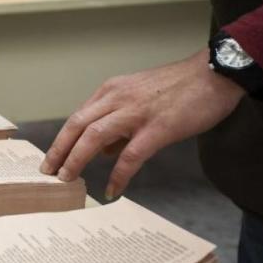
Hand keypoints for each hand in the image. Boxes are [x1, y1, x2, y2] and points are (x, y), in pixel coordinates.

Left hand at [40, 49, 244, 199]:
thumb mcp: (138, 97)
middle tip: (47, 172)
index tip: (50, 158)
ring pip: (94, 137)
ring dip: (76, 160)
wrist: (215, 73)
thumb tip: (102, 151)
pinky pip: (131, 156)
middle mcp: (117, 99)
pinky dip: (118, 174)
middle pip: (77, 126)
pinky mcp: (158, 128)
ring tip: (67, 180)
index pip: (77, 117)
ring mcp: (136, 113)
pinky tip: (111, 189)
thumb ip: (118, 121)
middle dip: (59, 151)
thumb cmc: (179, 87)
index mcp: (111, 91)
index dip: (61, 140)